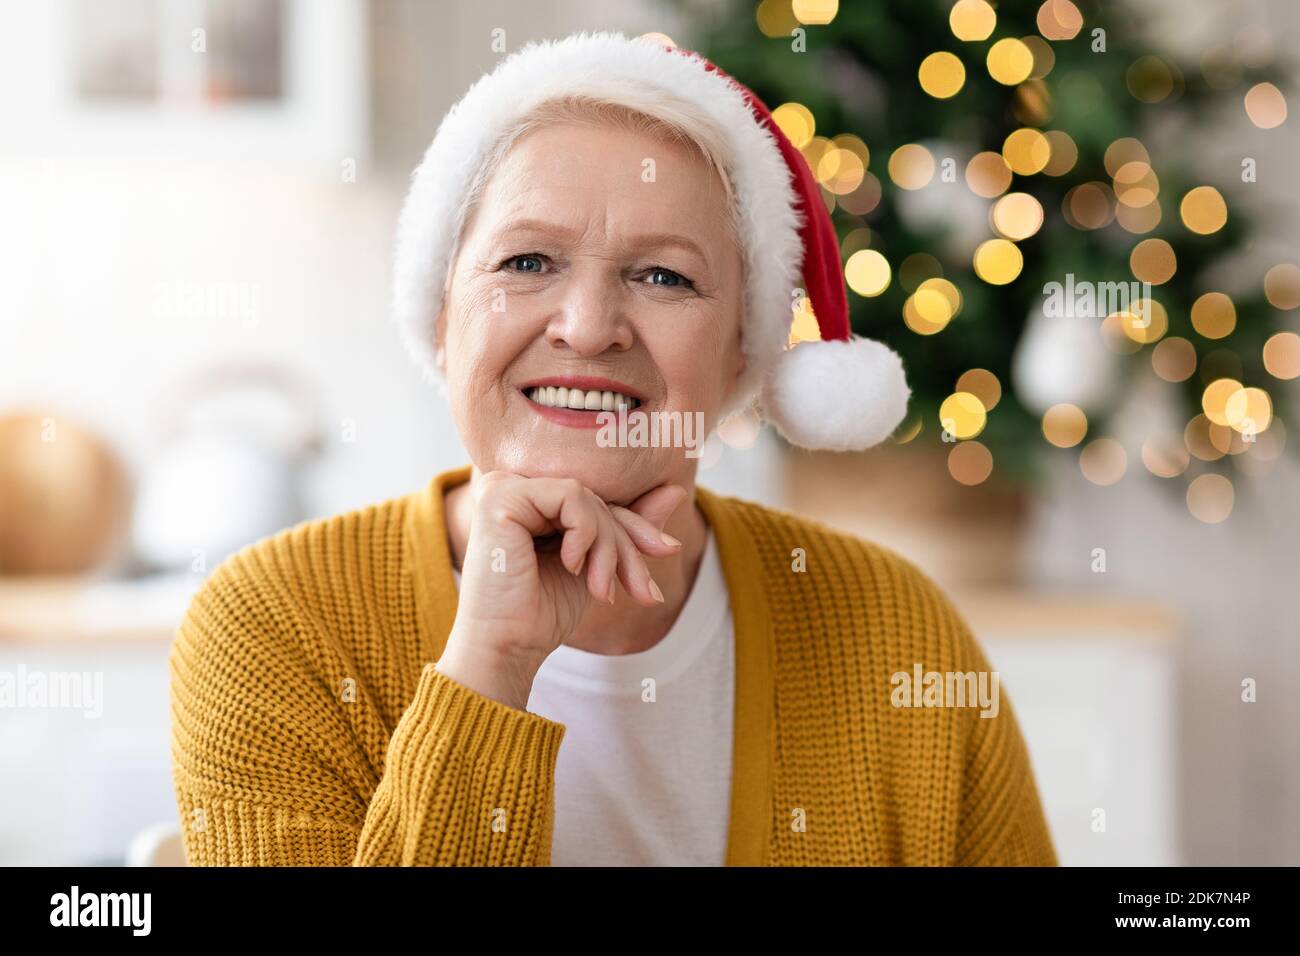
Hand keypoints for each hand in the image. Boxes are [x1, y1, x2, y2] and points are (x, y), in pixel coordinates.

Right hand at [435, 471, 686, 708]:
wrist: (508, 648)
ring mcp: (503, 487)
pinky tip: (571, 566)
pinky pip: (571, 496)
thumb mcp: (598, 564)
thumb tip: (677, 490)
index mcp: (529, 499)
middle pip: (595, 497)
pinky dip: (586, 534)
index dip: (635, 527)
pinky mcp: (501, 496)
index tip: (666, 551)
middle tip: (637, 589)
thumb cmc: (543, 612)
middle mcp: (512, 485)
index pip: (597, 498)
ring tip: (600, 588)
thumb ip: (628, 525)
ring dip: (608, 546)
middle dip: (624, 545)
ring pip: (587, 497)